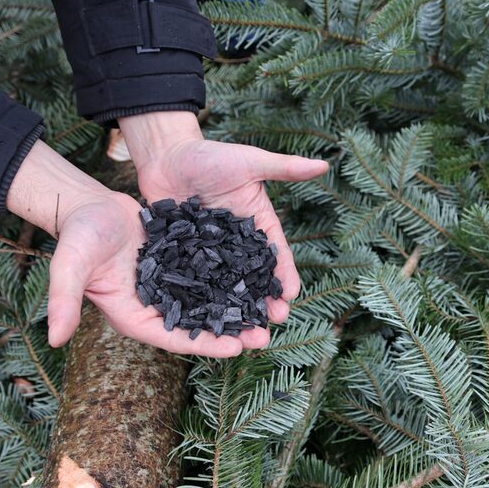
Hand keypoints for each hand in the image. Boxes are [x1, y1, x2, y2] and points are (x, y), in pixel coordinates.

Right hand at [6, 141, 244, 355]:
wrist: (89, 205)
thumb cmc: (79, 234)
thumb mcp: (70, 265)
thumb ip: (63, 299)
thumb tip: (53, 339)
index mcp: (132, 314)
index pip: (172, 337)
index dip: (203, 344)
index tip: (235, 349)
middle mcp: (155, 305)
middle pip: (197, 324)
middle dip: (230, 332)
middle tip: (264, 337)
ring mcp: (170, 286)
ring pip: (209, 302)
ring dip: (237, 308)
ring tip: (269, 313)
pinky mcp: (181, 265)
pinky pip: (211, 276)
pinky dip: (232, 280)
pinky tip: (257, 280)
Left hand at [119, 112, 328, 347]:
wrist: (164, 155)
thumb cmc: (208, 155)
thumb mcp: (249, 161)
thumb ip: (284, 167)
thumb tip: (324, 164)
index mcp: (257, 223)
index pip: (275, 253)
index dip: (284, 274)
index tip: (291, 296)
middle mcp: (238, 243)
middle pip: (254, 277)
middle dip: (264, 301)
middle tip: (272, 324)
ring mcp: (211, 252)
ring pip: (227, 285)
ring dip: (237, 308)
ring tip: (243, 332)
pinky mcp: (186, 256)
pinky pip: (196, 281)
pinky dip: (203, 301)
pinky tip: (206, 321)